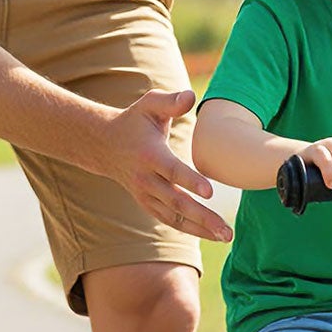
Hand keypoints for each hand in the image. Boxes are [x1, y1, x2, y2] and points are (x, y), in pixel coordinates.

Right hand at [106, 89, 231, 240]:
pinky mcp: (147, 204)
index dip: (189, 181)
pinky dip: (190, 229)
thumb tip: (192, 95)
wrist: (105, 145)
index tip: (210, 192)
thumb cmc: (135, 121)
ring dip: (200, 228)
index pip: (171, 171)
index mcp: (150, 155)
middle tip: (226, 229)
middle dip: (202, 216)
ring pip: (174, 217)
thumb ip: (171, 101)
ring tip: (226, 236)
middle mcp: (146, 179)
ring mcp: (145, 195)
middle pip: (176, 201)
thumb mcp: (149, 104)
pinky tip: (212, 234)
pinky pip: (170, 220)